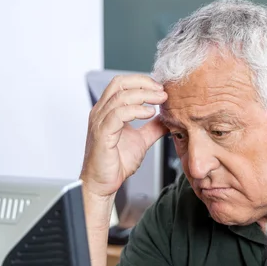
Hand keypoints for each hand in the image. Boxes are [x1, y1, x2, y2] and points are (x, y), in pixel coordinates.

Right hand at [81, 74, 167, 197]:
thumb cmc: (116, 163)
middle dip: (144, 83)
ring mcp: (99, 122)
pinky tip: (149, 113)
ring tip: (160, 100)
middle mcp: (101, 112)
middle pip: (120, 83)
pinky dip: (136, 110)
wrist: (103, 184)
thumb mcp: (141, 141)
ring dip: (144, 95)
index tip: (161, 89)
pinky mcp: (102, 134)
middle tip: (162, 91)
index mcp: (108, 110)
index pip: (122, 83)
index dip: (142, 82)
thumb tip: (167, 118)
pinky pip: (118, 114)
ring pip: (120, 96)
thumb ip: (152, 128)